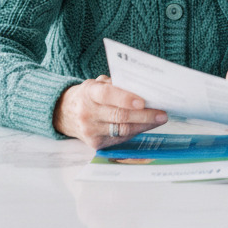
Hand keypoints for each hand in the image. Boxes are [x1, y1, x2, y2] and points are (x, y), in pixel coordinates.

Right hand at [52, 75, 167, 150]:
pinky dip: (134, 132)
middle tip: (162, 114)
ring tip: (159, 120)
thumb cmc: (89, 95)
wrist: (65, 113)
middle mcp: (87, 113)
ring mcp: (90, 130)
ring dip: (144, 125)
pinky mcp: (95, 143)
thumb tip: (143, 89)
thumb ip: (116, 85)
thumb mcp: (97, 84)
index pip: (107, 94)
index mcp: (89, 93)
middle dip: (144, 116)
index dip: (125, 98)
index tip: (143, 102)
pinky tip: (145, 126)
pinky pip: (120, 139)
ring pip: (122, 130)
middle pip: (119, 116)